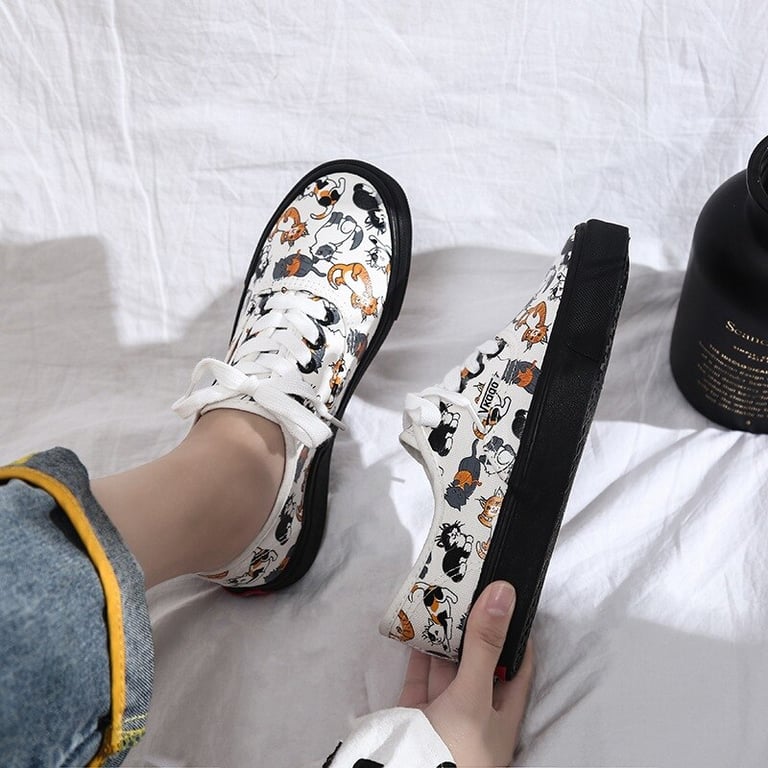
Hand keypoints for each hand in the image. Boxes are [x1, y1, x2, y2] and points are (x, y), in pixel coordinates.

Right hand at [397, 581, 533, 766]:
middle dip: (475, 630)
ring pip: (448, 669)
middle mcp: (476, 714)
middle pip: (480, 664)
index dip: (516, 635)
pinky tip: (417, 627)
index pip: (518, 668)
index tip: (508, 599)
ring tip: (443, 601)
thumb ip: (485, 645)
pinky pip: (419, 677)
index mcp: (502, 716)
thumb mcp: (474, 693)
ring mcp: (444, 714)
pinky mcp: (414, 714)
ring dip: (445, 638)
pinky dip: (418, 653)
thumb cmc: (455, 747)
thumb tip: (504, 593)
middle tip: (470, 591)